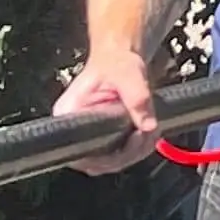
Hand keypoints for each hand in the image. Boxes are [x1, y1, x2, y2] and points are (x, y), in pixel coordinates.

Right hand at [55, 57, 161, 173]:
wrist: (121, 58)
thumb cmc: (116, 62)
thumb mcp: (127, 74)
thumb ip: (137, 97)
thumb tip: (148, 125)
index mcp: (69, 114)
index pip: (79, 151)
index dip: (105, 156)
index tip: (130, 140)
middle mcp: (75, 130)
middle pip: (97, 161)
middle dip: (127, 153)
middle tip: (146, 133)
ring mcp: (90, 136)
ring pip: (111, 161)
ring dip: (136, 151)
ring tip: (150, 130)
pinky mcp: (105, 139)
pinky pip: (120, 155)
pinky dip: (138, 148)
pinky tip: (148, 132)